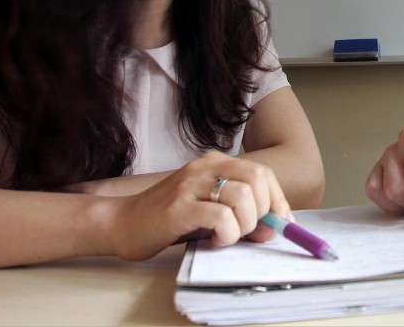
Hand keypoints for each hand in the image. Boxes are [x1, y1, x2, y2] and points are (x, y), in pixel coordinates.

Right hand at [105, 151, 290, 260]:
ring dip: (244, 225)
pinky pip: (220, 216)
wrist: (122, 223)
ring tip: (226, 236)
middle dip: (263, 211)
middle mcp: (204, 167)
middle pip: (256, 179)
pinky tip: (213, 240)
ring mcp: (190, 184)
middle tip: (248, 231)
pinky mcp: (178, 207)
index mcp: (215, 162)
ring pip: (242, 197)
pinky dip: (226, 234)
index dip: (278, 200)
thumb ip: (242, 215)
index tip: (281, 223)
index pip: (262, 172)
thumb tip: (276, 228)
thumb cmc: (170, 219)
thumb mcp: (210, 211)